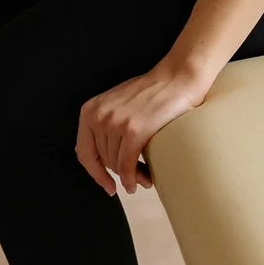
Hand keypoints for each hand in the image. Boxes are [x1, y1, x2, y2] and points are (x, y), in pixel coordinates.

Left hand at [76, 57, 216, 194]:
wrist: (179, 78)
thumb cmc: (154, 91)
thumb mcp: (118, 104)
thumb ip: (106, 124)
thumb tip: (105, 159)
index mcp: (91, 110)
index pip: (84, 152)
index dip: (95, 174)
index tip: (108, 186)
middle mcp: (99, 116)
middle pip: (103, 161)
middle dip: (120, 175)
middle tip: (138, 180)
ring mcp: (116, 122)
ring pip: (116, 165)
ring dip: (132, 177)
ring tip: (146, 178)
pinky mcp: (134, 130)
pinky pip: (127, 164)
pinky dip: (132, 178)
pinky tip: (142, 181)